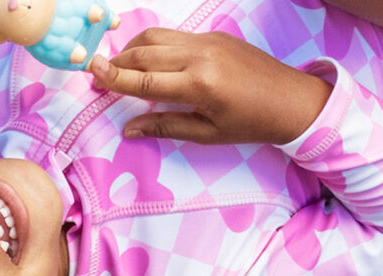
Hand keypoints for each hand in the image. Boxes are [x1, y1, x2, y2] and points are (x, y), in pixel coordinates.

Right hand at [89, 29, 332, 144]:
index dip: (113, 77)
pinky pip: (175, 36)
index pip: (143, 79)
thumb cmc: (251, 124)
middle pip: (144, 53)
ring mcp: (207, 41)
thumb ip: (165, 126)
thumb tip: (129, 130)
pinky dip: (154, 45)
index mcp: (199, 85)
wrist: (293, 99)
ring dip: (132, 49)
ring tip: (118, 65)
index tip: (90, 72)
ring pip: (157, 37)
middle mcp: (200, 56)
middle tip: (96, 74)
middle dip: (116, 62)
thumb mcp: (207, 134)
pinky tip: (148, 59)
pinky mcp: (214, 35)